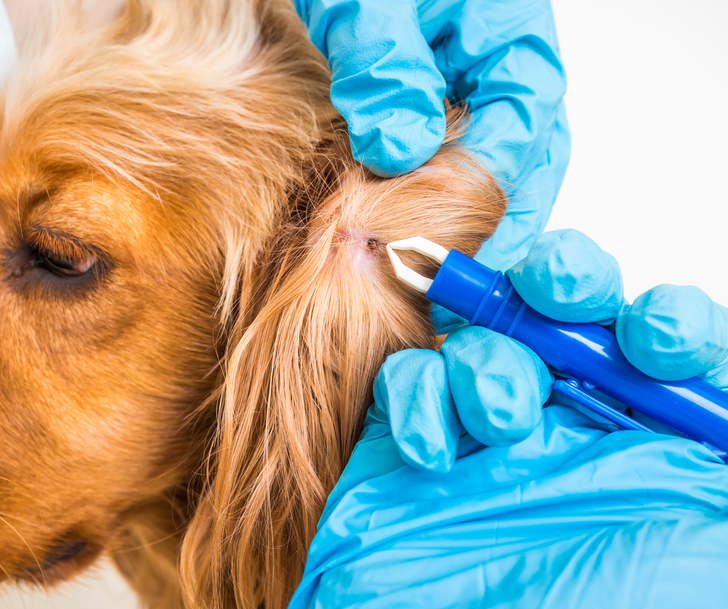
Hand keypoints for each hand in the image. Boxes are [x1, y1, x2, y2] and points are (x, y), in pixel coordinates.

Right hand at [283, 231, 727, 608]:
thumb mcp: (703, 563)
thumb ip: (709, 475)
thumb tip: (723, 410)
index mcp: (654, 453)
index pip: (668, 356)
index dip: (668, 326)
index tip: (661, 341)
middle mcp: (573, 435)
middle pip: (571, 320)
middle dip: (568, 285)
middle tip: (562, 293)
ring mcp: (486, 438)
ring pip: (486, 337)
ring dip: (491, 356)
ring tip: (501, 415)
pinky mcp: (409, 449)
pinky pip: (407, 382)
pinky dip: (417, 395)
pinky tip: (436, 449)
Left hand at [294, 0, 569, 269]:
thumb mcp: (370, 1)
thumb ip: (385, 69)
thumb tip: (399, 152)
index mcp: (511, 33)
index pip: (522, 123)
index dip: (488, 191)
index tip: (449, 245)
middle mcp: (508, 66)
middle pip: (530, 159)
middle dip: (501, 227)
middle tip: (462, 288)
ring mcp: (481, 90)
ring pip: (504, 168)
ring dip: (481, 225)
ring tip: (447, 281)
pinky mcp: (448, 108)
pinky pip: (465, 163)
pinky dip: (450, 206)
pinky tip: (423, 239)